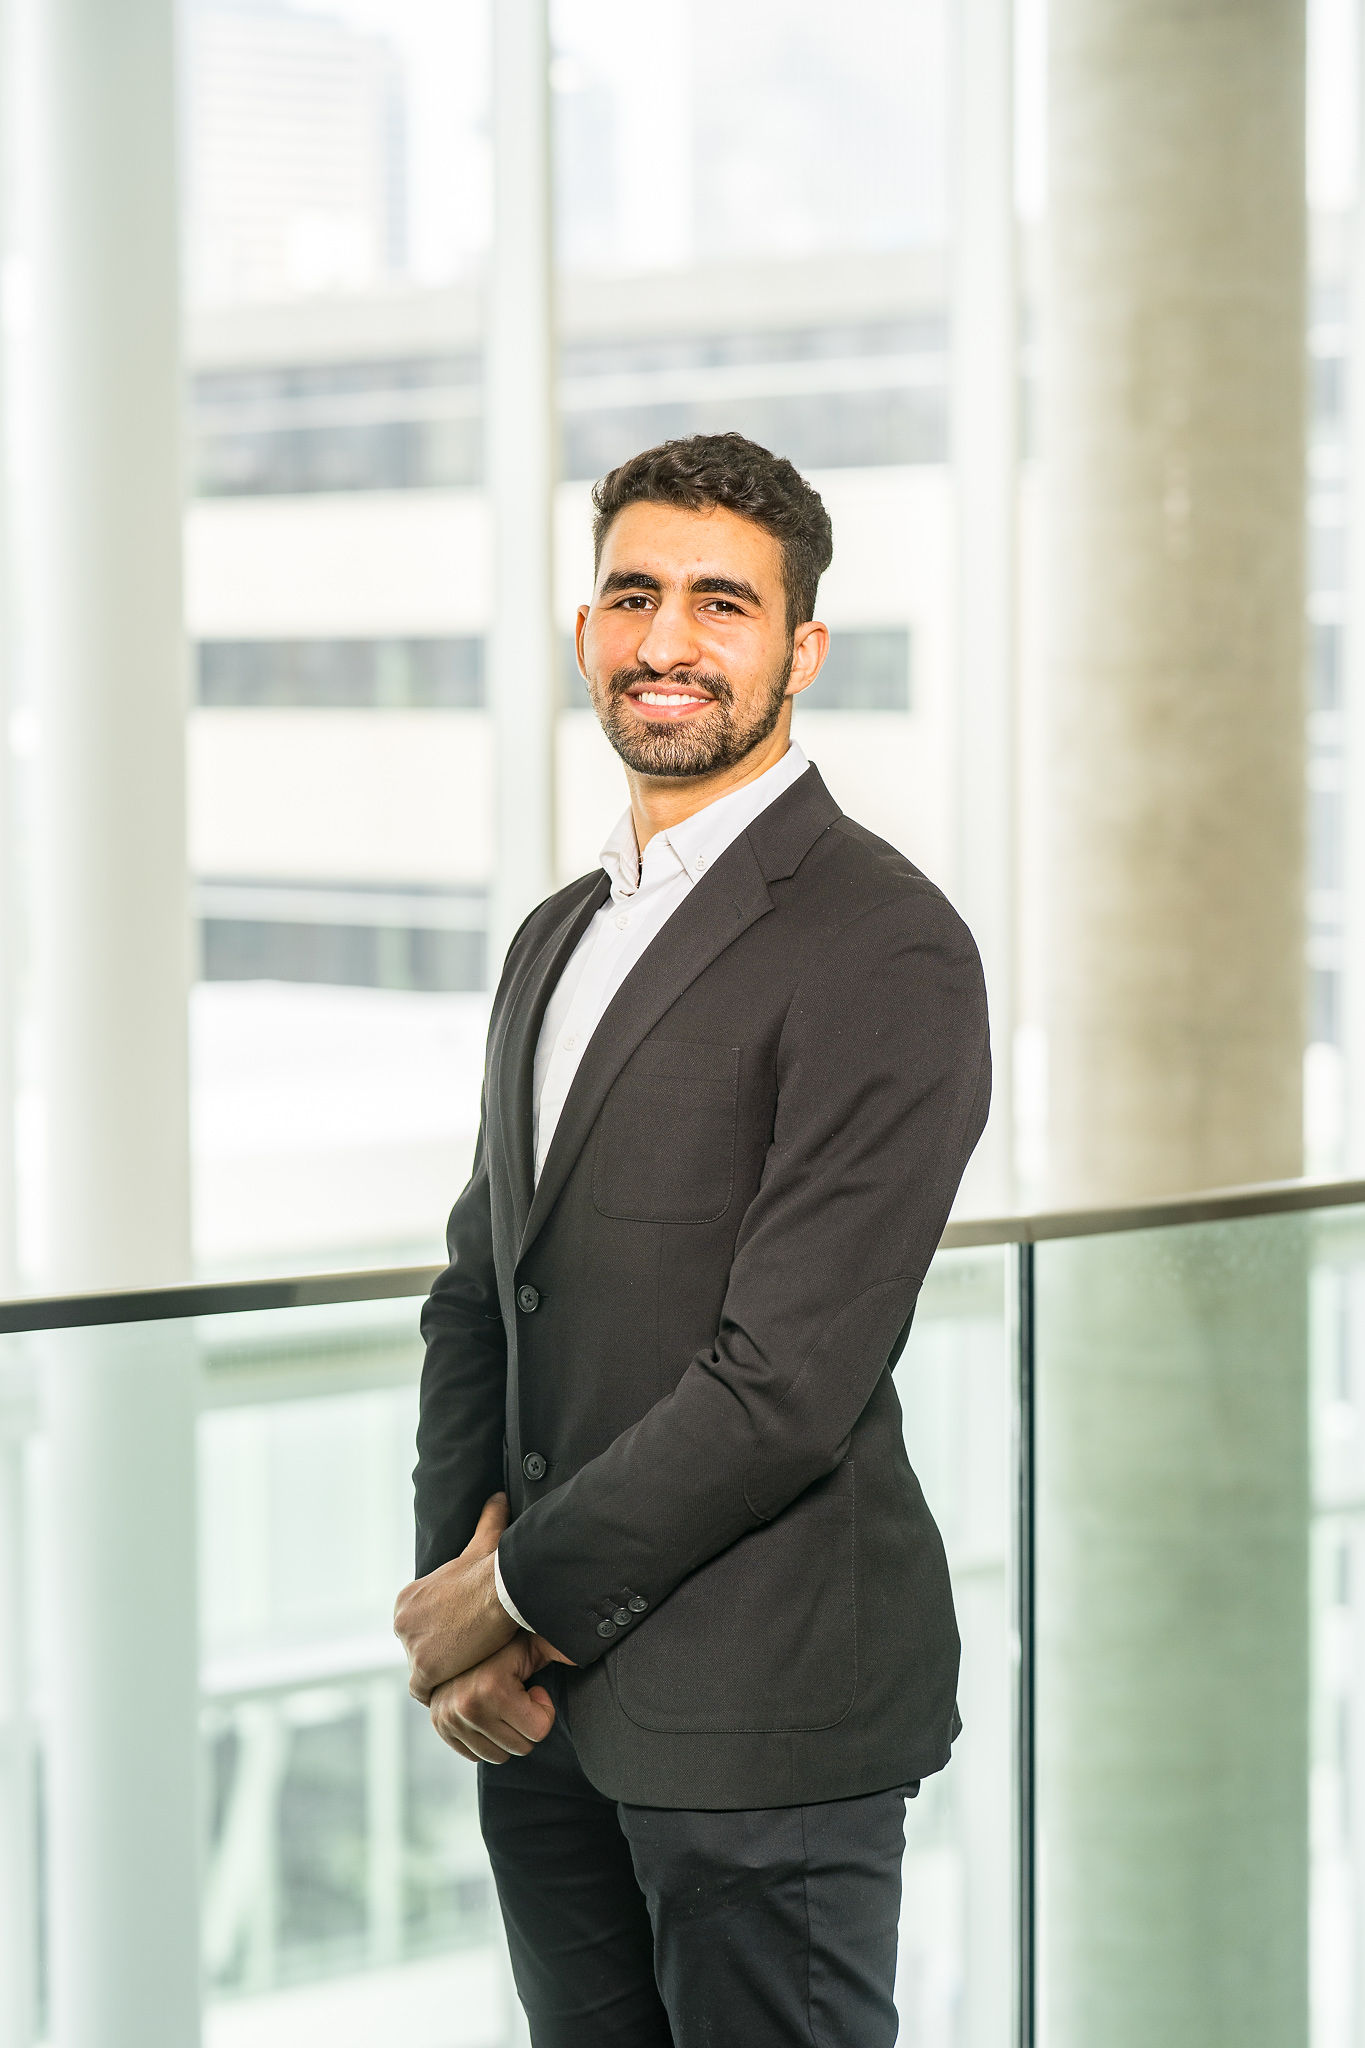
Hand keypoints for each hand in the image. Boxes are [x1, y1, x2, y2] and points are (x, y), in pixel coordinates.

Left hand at [394, 1493, 518, 1703]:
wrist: (503, 1588)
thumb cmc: (495, 1567)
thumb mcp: (484, 1542)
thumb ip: (487, 1522)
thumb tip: (499, 1498)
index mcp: (408, 1598)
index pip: (420, 1629)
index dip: (443, 1638)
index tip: (467, 1639)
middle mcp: (402, 1621)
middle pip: (419, 1652)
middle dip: (442, 1658)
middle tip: (472, 1659)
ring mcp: (410, 1646)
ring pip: (424, 1673)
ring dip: (445, 1676)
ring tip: (472, 1673)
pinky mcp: (423, 1668)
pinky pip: (428, 1690)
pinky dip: (445, 1691)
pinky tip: (465, 1684)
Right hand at [429, 1630, 572, 1764]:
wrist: (464, 1637)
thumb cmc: (509, 1643)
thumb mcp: (536, 1643)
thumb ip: (562, 1647)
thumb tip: (597, 1641)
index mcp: (492, 1686)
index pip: (539, 1732)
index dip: (542, 1710)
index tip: (533, 1689)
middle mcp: (466, 1706)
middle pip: (520, 1748)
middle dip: (525, 1724)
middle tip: (518, 1697)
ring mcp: (448, 1719)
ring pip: (498, 1756)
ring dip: (506, 1732)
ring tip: (502, 1702)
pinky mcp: (440, 1728)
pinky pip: (476, 1754)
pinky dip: (486, 1737)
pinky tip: (486, 1710)